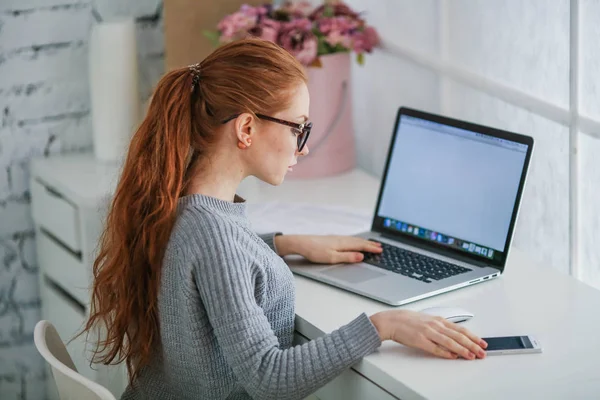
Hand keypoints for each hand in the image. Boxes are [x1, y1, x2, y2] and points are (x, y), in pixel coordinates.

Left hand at [275, 235, 381, 263]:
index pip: (361, 245)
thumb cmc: (315, 251)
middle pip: (359, 241)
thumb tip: (361, 256)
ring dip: (364, 242)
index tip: (380, 250)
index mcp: (343, 243)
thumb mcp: (332, 257)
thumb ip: (347, 257)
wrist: (301, 243)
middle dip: (370, 244)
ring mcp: (336, 238)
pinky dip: (356, 241)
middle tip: (380, 246)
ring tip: (371, 243)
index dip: (371, 248)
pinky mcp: (332, 239)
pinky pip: (348, 239)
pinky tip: (354, 242)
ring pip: (354, 240)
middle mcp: (341, 239)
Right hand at [370, 310, 487, 359]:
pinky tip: (452, 356)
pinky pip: (435, 348)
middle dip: (472, 345)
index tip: (482, 342)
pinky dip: (445, 352)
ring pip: (449, 341)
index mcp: (438, 320)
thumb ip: (441, 327)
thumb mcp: (428, 320)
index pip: (460, 329)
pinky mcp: (420, 340)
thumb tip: (454, 336)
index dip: (473, 336)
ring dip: (462, 350)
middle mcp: (435, 325)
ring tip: (471, 356)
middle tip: (482, 352)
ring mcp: (428, 332)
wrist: (392, 320)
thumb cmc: (408, 320)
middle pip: (458, 336)